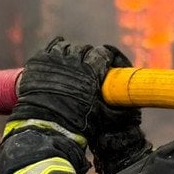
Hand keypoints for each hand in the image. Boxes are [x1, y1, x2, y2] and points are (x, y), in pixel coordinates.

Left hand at [12, 37, 131, 137]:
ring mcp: (54, 60)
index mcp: (91, 72)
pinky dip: (55, 48)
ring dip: (71, 52)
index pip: (102, 53)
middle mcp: (73, 62)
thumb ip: (119, 111)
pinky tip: (58, 54)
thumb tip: (134, 112)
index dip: (105, 57)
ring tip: (72, 62)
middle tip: (88, 65)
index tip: (106, 63)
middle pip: (84, 49)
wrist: (45, 128)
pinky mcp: (38, 62)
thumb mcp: (102, 117)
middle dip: (88, 55)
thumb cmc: (76, 125)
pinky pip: (50, 47)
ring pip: (66, 46)